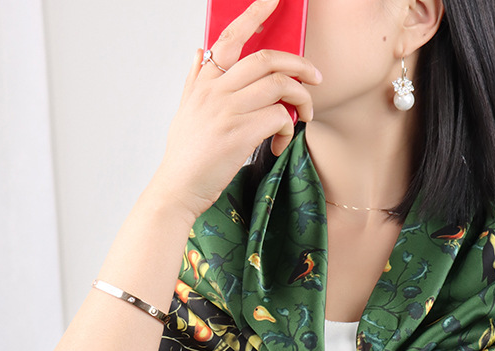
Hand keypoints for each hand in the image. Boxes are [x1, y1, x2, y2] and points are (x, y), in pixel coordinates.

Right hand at [150, 0, 321, 222]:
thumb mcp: (185, 110)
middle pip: (267, 60)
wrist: (178, 187)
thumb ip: (195, 79)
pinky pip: (278, 117)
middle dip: (299, 65)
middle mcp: (216, 90)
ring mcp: (228, 111)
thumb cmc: (185, 154)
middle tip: (315, 78)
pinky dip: (287, 128)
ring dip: (301, 99)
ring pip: (279, 86)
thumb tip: (200, 52)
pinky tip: (280, 142)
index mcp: (204, 81)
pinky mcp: (240, 134)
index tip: (273, 0)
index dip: (254, 14)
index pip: (231, 37)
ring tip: (304, 115)